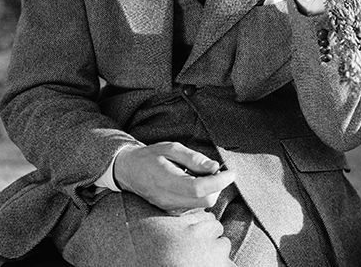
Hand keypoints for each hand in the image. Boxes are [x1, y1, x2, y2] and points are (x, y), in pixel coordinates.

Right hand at [114, 142, 235, 213]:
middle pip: (206, 201)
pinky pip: (195, 206)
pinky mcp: (172, 211)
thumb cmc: (151, 156)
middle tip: (218, 169)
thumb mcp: (171, 148)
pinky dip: (202, 195)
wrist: (129, 170)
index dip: (219, 181)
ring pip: (202, 205)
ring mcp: (170, 208)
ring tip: (203, 173)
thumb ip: (194, 158)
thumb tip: (215, 167)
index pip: (200, 189)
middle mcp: (169, 200)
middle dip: (218, 186)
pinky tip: (196, 181)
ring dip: (211, 190)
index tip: (231, 172)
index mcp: (167, 181)